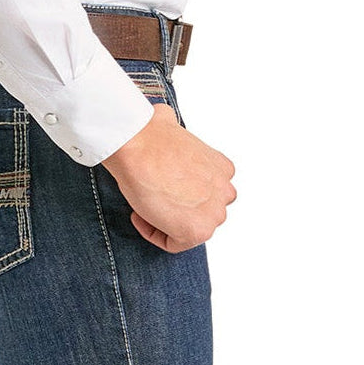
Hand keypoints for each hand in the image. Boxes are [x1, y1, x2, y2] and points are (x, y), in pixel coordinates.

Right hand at [101, 104, 236, 252]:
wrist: (138, 147)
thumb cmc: (151, 138)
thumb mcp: (174, 129)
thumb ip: (177, 137)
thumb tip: (163, 120)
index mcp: (224, 169)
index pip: (206, 195)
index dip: (178, 195)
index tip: (159, 188)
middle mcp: (224, 192)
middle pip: (200, 214)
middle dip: (176, 210)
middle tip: (152, 200)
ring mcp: (214, 213)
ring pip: (188, 230)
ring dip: (165, 223)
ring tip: (145, 206)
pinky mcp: (197, 231)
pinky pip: (173, 243)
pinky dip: (154, 233)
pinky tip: (140, 215)